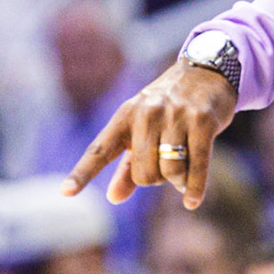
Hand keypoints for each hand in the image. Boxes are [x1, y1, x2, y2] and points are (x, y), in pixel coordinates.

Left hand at [62, 59, 237, 208]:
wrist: (207, 71)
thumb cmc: (170, 107)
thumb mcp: (143, 129)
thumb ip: (128, 165)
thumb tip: (113, 198)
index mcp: (126, 115)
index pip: (101, 149)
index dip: (83, 173)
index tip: (66, 192)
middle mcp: (148, 113)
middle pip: (144, 173)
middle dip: (155, 179)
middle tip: (165, 167)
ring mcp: (176, 115)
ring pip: (170, 171)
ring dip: (177, 180)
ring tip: (183, 171)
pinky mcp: (203, 121)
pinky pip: (196, 165)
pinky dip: (194, 187)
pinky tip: (191, 201)